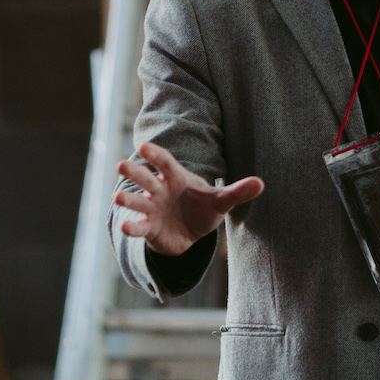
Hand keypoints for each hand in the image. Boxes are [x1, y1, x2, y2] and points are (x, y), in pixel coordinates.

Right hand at [114, 141, 264, 256]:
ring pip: (137, 201)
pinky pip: (139, 226)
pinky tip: (125, 227)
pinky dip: (132, 227)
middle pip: (145, 178)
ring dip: (127, 200)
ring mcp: (151, 208)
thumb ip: (237, 191)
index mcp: (176, 177)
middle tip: (121, 164)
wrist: (190, 233)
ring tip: (117, 198)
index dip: (155, 154)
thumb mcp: (221, 201)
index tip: (143, 146)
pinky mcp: (149, 228)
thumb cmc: (203, 208)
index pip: (164, 162)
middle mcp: (159, 190)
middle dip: (133, 172)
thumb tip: (261, 183)